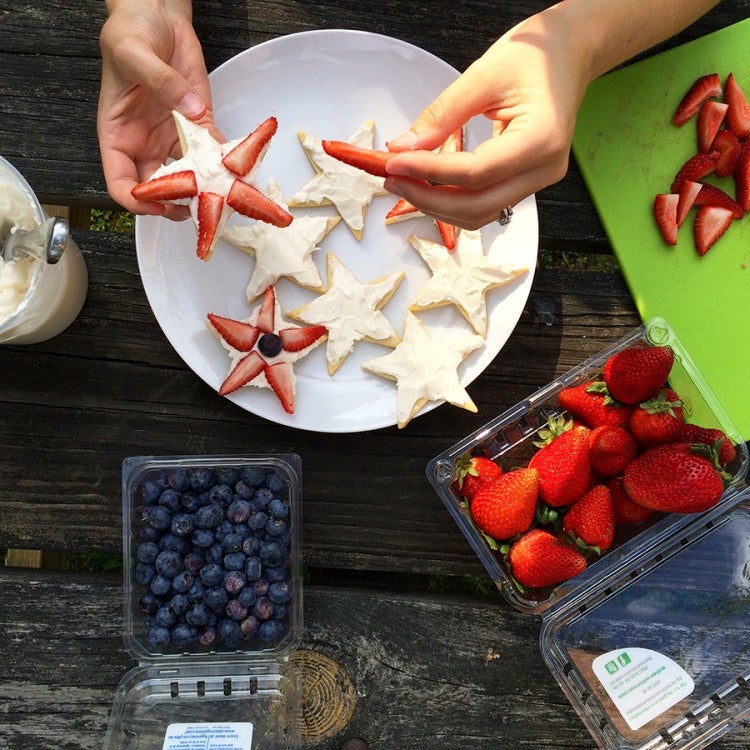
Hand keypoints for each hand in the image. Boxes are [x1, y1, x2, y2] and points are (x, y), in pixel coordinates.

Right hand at [97, 0, 218, 217]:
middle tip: (201, 206)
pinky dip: (227, 163)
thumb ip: (159, 81)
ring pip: (189, 178)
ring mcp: (172, 139)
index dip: (138, 201)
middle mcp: (145, 144)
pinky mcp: (198, 126)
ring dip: (206, 189)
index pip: (121, 183)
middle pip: (158, 191)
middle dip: (178, 204)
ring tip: (225, 194)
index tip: (159, 205)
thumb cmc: (131, 34)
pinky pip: (213, 152)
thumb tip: (188, 108)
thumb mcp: (134, 53)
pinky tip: (239, 167)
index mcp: (119, 136)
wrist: (156, 17)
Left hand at [384, 8, 589, 229]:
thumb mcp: (483, 75)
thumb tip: (404, 148)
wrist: (568, 55)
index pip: (475, 173)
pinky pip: (486, 204)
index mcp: (541, 139)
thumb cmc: (534, 56)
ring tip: (406, 182)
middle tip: (393, 178)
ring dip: (439, 206)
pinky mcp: (527, 182)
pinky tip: (429, 185)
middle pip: (477, 205)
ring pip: (481, 213)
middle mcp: (545, 169)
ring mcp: (539, 180)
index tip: (394, 163)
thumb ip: (442, 116)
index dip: (430, 173)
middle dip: (429, 198)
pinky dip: (454, 201)